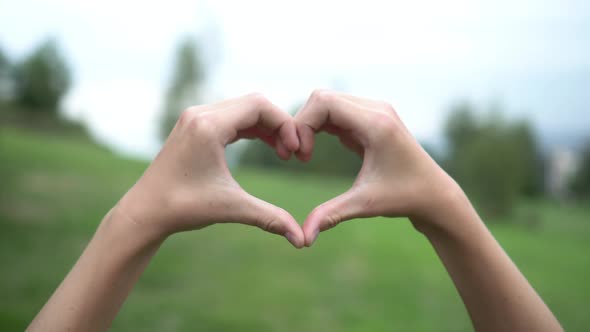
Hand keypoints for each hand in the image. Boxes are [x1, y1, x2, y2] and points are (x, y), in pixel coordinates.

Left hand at [117, 94, 304, 247]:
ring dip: (266, 127)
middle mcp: (200, 114)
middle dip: (278, 125)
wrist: (145, 212)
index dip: (285, 124)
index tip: (296, 151)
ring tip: (282, 152)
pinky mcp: (192, 125)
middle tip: (292, 153)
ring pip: (242, 109)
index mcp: (209, 126)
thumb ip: (270, 218)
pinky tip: (265, 145)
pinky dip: (250, 128)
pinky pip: (230, 117)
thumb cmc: (183, 208)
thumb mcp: (232, 208)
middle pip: (254, 103)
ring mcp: (194, 117)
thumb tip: (302, 239)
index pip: (259, 106)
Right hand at [294, 90, 462, 245]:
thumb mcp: (365, 205)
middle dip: (302, 124)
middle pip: (322, 98)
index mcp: (376, 123)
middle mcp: (376, 109)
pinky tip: (313, 151)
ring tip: (304, 155)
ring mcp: (374, 111)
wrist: (434, 194)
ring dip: (309, 125)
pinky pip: (336, 112)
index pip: (324, 102)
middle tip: (298, 156)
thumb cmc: (405, 198)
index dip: (302, 124)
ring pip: (327, 102)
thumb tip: (303, 239)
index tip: (300, 155)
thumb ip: (331, 215)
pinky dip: (319, 127)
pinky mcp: (370, 119)